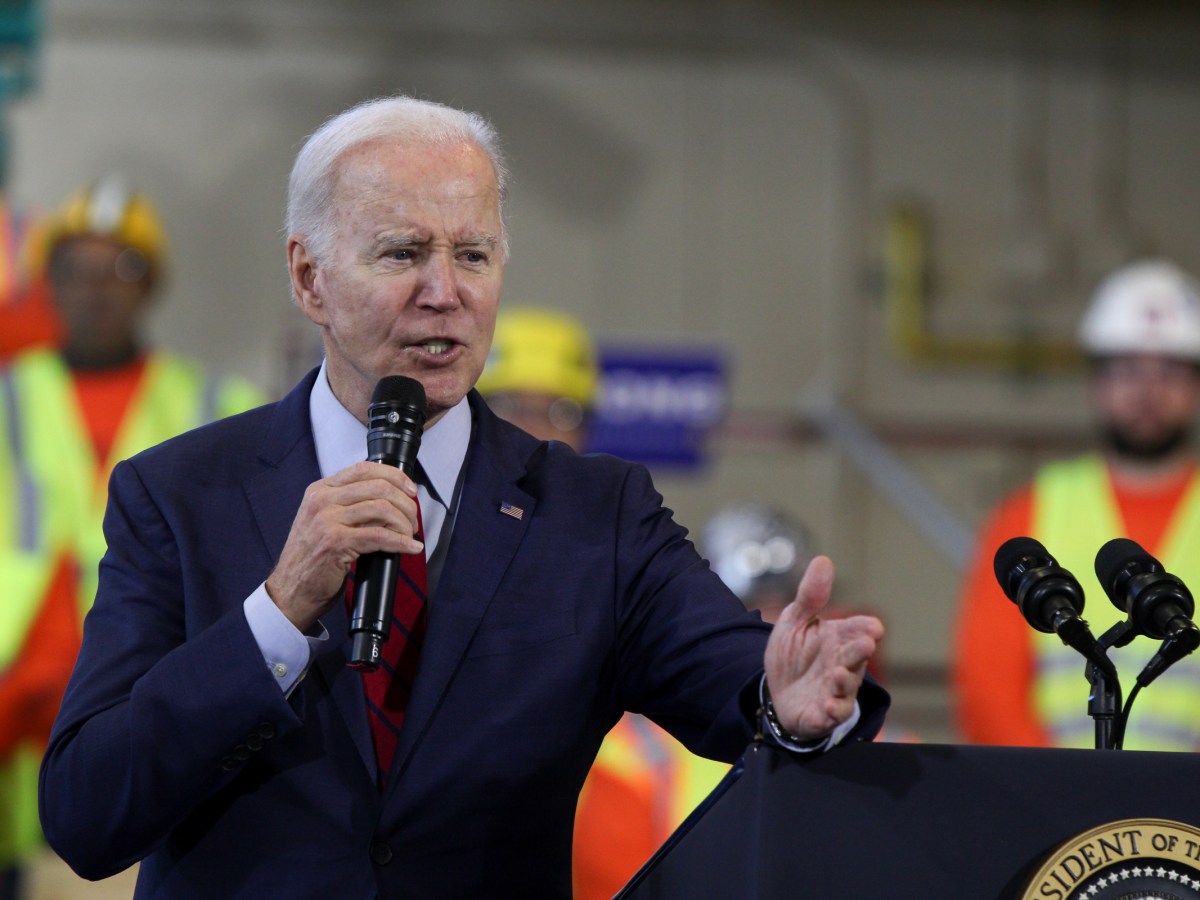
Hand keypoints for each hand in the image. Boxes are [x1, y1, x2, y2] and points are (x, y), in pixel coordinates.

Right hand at [265, 462, 422, 631]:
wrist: (290, 590)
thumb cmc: (311, 558)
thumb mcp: (324, 521)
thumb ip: (349, 505)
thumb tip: (391, 500)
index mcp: (320, 490)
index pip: (364, 468)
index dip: (395, 476)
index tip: (410, 490)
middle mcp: (322, 500)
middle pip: (379, 487)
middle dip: (405, 504)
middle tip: (413, 521)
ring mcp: (327, 520)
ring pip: (382, 509)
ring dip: (404, 523)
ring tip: (409, 535)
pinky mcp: (336, 542)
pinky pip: (379, 536)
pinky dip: (401, 542)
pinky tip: (410, 547)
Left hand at [763, 556, 882, 741]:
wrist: (777, 693)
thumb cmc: (793, 654)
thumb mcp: (795, 621)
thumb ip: (810, 596)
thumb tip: (823, 560)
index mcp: (839, 638)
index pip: (859, 630)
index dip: (866, 628)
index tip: (872, 626)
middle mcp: (844, 663)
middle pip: (856, 657)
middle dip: (860, 651)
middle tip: (866, 644)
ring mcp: (836, 689)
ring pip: (847, 686)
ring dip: (845, 681)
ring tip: (838, 674)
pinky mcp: (825, 713)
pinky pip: (834, 713)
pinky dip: (833, 710)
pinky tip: (827, 705)